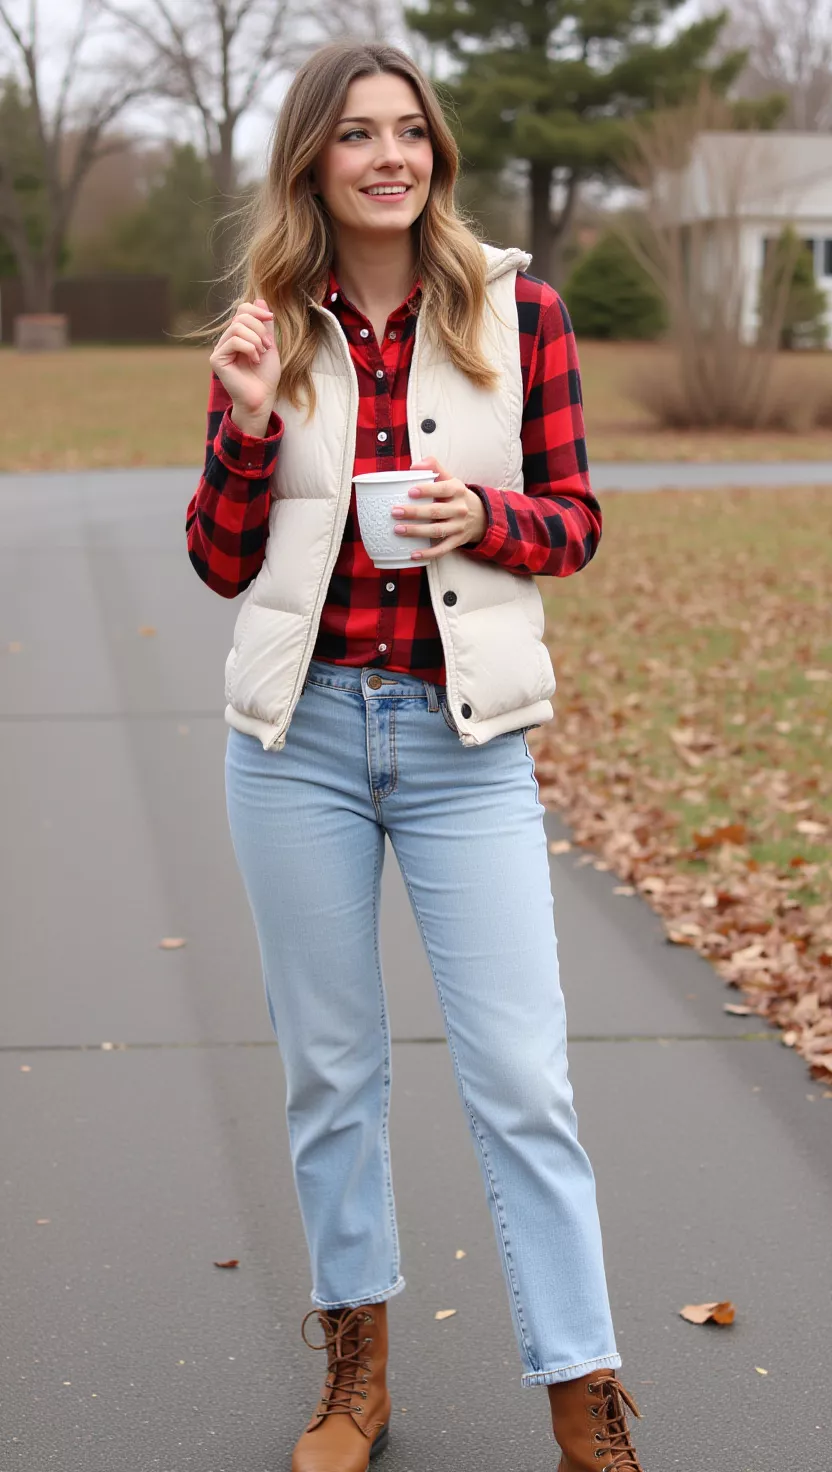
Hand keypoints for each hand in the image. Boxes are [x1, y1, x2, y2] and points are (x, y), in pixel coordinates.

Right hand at [209, 298, 280, 431]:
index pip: (243, 309)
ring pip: (238, 327)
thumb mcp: (269, 345)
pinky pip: (234, 341)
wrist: (262, 398)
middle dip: (260, 328)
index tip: (270, 319)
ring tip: (261, 354)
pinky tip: (254, 360)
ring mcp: (220, 349)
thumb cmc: (266, 376)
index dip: (257, 310)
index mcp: (238, 335)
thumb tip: (260, 299)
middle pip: (241, 316)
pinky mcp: (217, 359)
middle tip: (268, 346)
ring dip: (256, 339)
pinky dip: (249, 348)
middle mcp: (227, 339)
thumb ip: (265, 325)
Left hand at [391, 457, 487, 560]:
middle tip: (395, 512)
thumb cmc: (456, 496)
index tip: (410, 491)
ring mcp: (458, 527)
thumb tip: (414, 466)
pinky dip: (428, 553)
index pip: (442, 489)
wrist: (481, 516)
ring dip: (417, 531)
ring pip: (437, 530)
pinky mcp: (457, 541)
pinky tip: (413, 554)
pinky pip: (442, 549)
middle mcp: (460, 509)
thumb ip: (434, 467)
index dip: (426, 490)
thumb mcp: (450, 479)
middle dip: (414, 512)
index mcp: (457, 490)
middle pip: (436, 511)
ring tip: (398, 530)